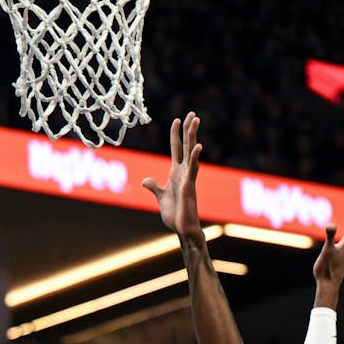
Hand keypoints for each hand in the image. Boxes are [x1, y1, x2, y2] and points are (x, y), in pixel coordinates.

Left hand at [142, 112, 204, 240]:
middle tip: (192, 113)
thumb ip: (154, 187)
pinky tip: (198, 146)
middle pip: (186, 145)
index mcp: (176, 173)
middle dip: (188, 129)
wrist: (182, 229)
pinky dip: (195, 157)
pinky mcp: (189, 186)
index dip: (175, 134)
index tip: (176, 119)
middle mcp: (184, 172)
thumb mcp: (160, 197)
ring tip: (195, 120)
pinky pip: (193, 169)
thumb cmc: (174, 215)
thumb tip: (146, 180)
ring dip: (193, 136)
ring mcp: (188, 177)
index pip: (176, 149)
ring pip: (191, 152)